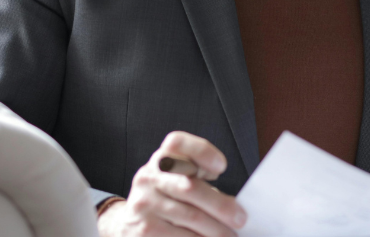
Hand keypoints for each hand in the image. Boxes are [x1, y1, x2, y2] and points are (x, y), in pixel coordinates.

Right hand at [98, 131, 247, 236]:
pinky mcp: (143, 228)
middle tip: (240, 219)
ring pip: (190, 216)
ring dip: (216, 229)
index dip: (200, 151)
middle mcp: (149, 177)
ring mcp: (143, 203)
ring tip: (231, 235)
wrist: (129, 223)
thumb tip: (235, 205)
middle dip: (220, 205)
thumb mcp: (178, 179)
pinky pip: (180, 236)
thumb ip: (200, 180)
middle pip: (190, 186)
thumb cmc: (167, 199)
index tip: (221, 167)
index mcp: (162, 159)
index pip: (176, 142)